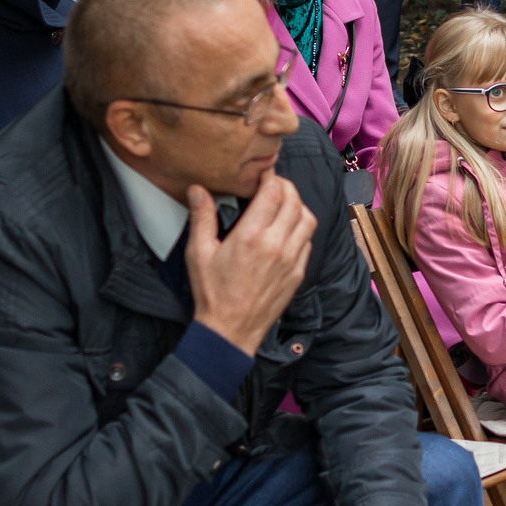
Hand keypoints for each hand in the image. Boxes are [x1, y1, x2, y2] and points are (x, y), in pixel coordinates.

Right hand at [185, 176, 315, 356]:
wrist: (230, 331)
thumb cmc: (212, 293)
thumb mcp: (198, 253)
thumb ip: (201, 217)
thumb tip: (198, 190)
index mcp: (252, 236)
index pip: (273, 192)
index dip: (270, 177)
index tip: (262, 174)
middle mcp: (277, 245)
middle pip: (294, 201)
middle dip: (285, 186)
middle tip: (272, 184)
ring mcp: (291, 260)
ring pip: (308, 219)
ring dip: (298, 206)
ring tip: (282, 204)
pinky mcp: (298, 273)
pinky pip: (308, 241)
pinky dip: (301, 229)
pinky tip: (287, 229)